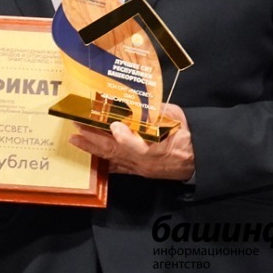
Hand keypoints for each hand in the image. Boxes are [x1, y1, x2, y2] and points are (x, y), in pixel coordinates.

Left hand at [68, 103, 194, 179]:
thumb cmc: (187, 136)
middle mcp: (146, 160)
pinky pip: (118, 167)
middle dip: (95, 139)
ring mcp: (140, 167)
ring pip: (113, 159)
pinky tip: (91, 157)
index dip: (126, 138)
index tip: (114, 126)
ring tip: (75, 140)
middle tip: (77, 127)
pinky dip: (104, 162)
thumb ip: (159, 111)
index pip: (141, 145)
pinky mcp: (139, 171)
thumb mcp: (177, 118)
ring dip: (93, 149)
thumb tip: (141, 100)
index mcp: (159, 147)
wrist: (197, 160)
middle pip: (117, 152)